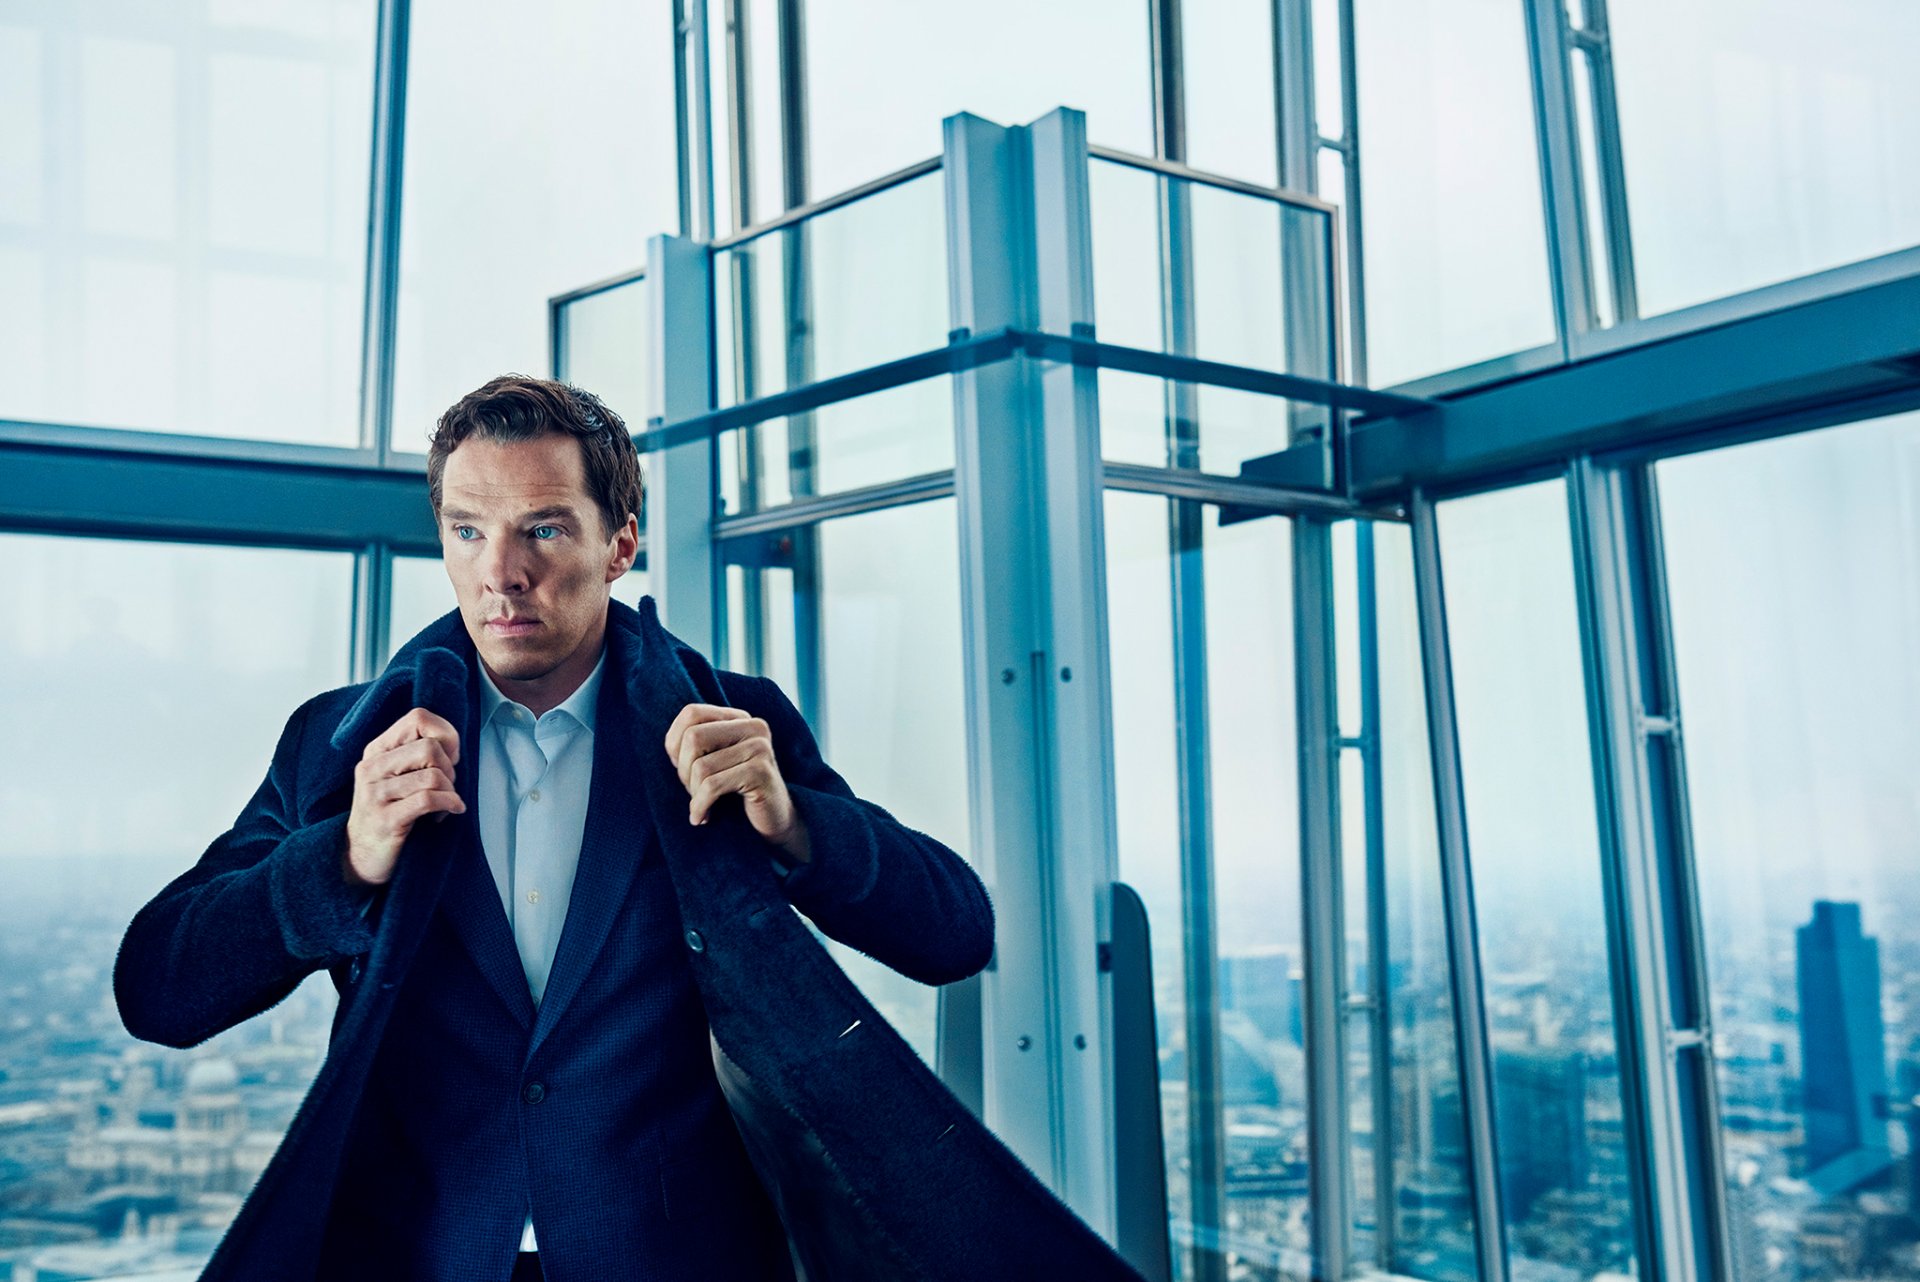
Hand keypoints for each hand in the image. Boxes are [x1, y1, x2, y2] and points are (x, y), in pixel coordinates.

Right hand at [343, 708, 465, 886]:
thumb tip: (453, 742)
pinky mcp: (385, 819)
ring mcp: (375, 794)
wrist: (362, 858)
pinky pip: (428, 799)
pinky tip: (451, 811)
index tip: (450, 758)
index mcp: (377, 750)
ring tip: (445, 802)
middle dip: (450, 768)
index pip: (418, 718)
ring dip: (450, 790)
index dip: (445, 735)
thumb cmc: (391, 813)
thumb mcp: (399, 777)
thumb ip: (418, 754)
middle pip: (430, 747)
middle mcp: (372, 768)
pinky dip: (449, 804)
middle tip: (447, 786)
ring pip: (433, 775)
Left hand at [664, 703, 809, 863]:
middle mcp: (753, 726)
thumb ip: (696, 744)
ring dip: (693, 793)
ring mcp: (760, 747)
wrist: (774, 821)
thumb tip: (671, 745)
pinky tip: (702, 818)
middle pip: (693, 737)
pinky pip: (713, 786)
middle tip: (692, 791)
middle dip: (683, 771)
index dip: (675, 742)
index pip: (692, 713)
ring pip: (701, 766)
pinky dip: (700, 806)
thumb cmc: (737, 792)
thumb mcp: (716, 761)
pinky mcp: (761, 772)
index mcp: (740, 718)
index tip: (681, 768)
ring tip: (701, 806)